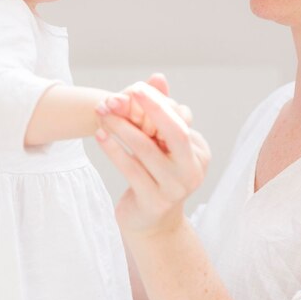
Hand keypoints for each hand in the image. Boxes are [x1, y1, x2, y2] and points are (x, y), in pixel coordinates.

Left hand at [95, 83, 209, 236]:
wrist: (152, 223)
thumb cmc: (157, 174)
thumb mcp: (162, 144)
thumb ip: (161, 111)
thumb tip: (158, 77)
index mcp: (200, 153)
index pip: (180, 121)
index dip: (157, 104)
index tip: (135, 89)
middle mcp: (193, 171)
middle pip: (175, 133)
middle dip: (150, 109)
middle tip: (124, 93)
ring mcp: (175, 189)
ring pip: (146, 150)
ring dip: (121, 127)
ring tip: (103, 113)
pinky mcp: (153, 201)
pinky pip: (130, 169)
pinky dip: (113, 150)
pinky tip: (100, 136)